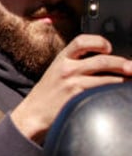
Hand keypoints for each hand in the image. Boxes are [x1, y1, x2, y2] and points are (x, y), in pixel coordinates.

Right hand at [11, 33, 131, 142]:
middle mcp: (67, 69)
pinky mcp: (78, 98)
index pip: (82, 41)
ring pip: (108, 77)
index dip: (99, 42)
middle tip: (131, 67)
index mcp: (61, 59)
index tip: (109, 48)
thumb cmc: (47, 94)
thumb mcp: (56, 71)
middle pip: (102, 60)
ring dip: (124, 79)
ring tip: (130, 81)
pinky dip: (115, 92)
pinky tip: (117, 94)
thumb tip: (104, 61)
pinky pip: (104, 92)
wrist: (33, 114)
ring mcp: (73, 83)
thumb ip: (74, 63)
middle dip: (122, 63)